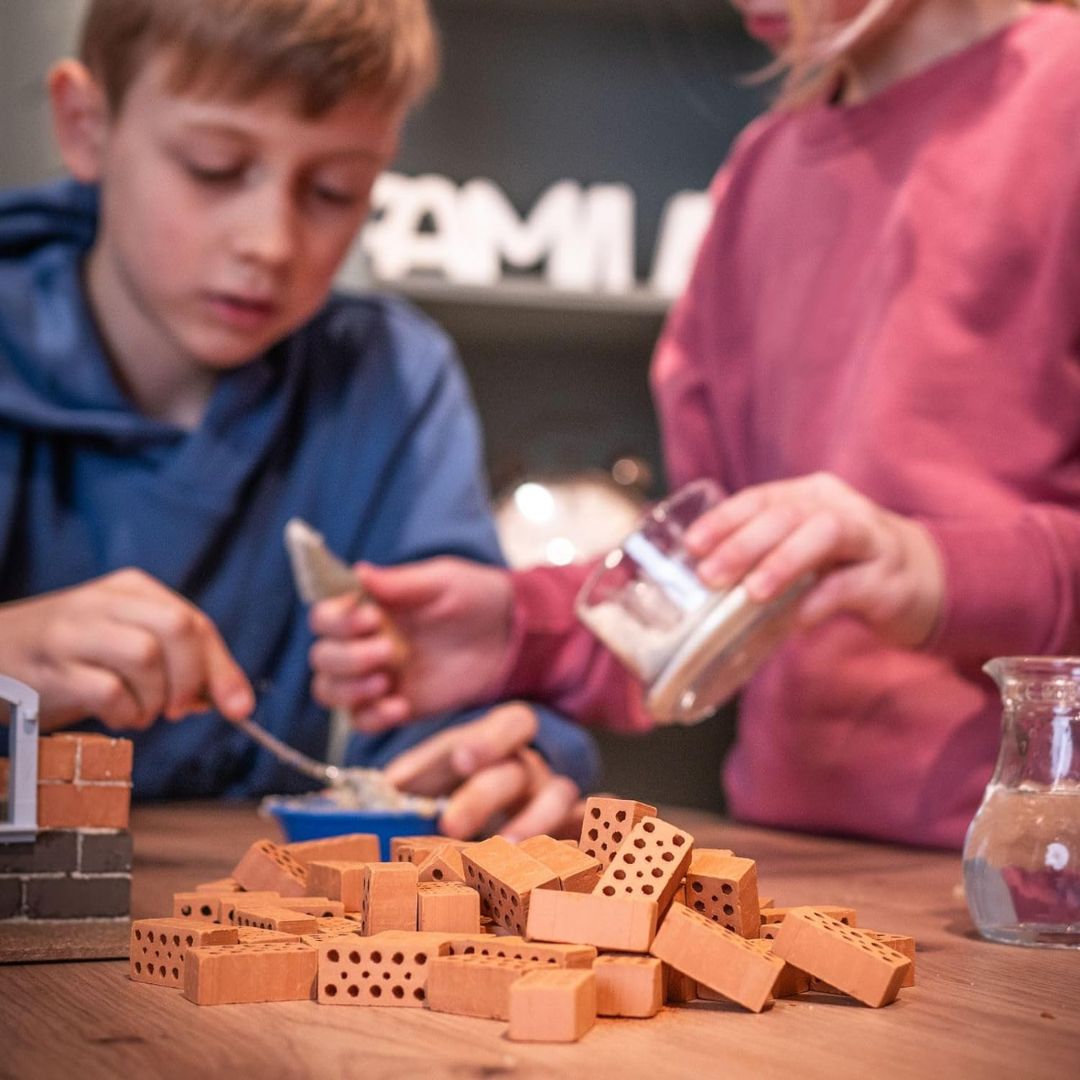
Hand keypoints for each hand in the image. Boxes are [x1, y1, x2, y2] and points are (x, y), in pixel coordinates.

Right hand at [0, 569, 253, 730]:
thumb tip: (231, 699)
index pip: (195, 622)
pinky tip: (118, 716)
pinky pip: (109, 691)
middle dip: (191, 678)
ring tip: (141, 711)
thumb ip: (179, 662)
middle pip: (177, 628)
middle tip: (179, 708)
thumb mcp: (128, 640)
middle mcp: (105, 602)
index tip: (239, 706)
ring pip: (145, 656)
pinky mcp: (53, 668)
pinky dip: (125, 713)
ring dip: (155, 698)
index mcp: (131, 589)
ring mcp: (75, 633)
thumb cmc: (74, 653)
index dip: (222, 669)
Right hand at [309, 557, 512, 731]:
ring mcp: (376, 676)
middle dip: (346, 657)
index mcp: (367, 608)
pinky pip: (362, 721)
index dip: (336, 621)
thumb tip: (358, 572)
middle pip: (321, 658)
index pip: (324, 617)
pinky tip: (401, 706)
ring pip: (329, 692)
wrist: (511, 636)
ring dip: (349, 690)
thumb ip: (400, 582)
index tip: (370, 619)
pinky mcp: (395, 706)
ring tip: (385, 682)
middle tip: (387, 651)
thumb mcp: (441, 581)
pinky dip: (373, 717)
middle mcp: (363, 642)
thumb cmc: (475, 597)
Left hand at [383, 703, 583, 841]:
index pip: (509, 724)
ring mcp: (553, 799)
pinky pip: (583, 830)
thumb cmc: (464, 778)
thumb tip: (385, 789)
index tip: (462, 760)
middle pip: (519, 769)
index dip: (489, 740)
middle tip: (450, 824)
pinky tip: (578, 854)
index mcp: (503, 740)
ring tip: (505, 850)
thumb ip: (418, 774)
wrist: (504, 792)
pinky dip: (584, 837)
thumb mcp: (440, 767)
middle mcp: (532, 765)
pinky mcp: (568, 831)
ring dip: (531, 823)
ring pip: (557, 800)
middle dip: (484, 795)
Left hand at [684, 472, 944, 647]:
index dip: (724, 519)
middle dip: (744, 543)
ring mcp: (871, 539)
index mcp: (811, 496)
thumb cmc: (846, 565)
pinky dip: (821, 601)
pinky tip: (797, 622)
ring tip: (753, 592)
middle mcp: (841, 507)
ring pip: (827, 533)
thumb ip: (763, 555)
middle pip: (789, 514)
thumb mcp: (804, 550)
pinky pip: (853, 584)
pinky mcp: (891, 577)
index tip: (692, 545)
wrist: (927, 581)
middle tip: (709, 575)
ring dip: (785, 561)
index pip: (761, 498)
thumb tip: (700, 580)